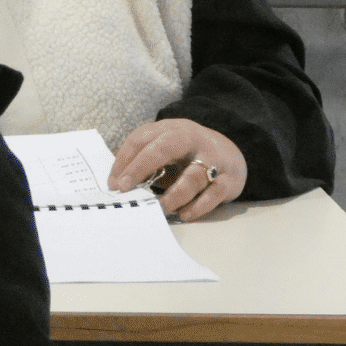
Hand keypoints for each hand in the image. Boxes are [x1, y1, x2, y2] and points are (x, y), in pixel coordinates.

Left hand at [108, 119, 246, 219]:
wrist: (232, 155)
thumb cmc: (189, 157)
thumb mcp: (167, 152)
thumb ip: (145, 164)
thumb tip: (118, 183)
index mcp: (172, 130)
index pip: (142, 138)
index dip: (125, 160)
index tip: (113, 183)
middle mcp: (192, 140)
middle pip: (165, 146)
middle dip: (141, 166)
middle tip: (125, 188)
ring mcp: (213, 159)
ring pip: (193, 175)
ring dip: (173, 195)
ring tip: (160, 208)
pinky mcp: (229, 179)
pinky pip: (214, 193)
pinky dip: (198, 206)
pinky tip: (184, 215)